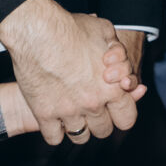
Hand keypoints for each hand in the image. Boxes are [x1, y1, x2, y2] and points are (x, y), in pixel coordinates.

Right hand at [0, 0, 145, 144]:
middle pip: (104, 130)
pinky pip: (54, 138)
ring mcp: (68, 111)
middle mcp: (93, 103)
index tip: (113, 109)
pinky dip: (54, 131)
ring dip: (79, 128)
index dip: (121, 114)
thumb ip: (117, 52)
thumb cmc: (72, 28)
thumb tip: (118, 63)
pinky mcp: (44, 114)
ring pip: (80, 137)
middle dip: (100, 121)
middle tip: (91, 108)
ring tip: (73, 114)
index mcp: (113, 87)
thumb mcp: (104, 32)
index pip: (127, 119)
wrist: (37, 31)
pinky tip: (54, 118)